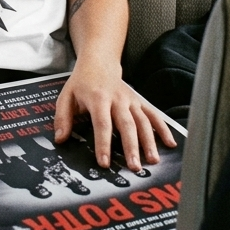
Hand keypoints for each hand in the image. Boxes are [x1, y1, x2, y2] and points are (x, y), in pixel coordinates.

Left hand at [52, 56, 176, 171]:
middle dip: (131, 146)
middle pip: (126, 124)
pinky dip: (163, 128)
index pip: (102, 123)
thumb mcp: (66, 96)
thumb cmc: (81, 83)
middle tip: (134, 167)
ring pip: (142, 121)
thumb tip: (60, 139)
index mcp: (97, 98)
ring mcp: (130, 100)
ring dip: (149, 141)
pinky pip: (153, 115)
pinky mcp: (139, 101)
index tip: (105, 162)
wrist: (98, 63)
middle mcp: (117, 99)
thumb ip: (62, 118)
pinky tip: (170, 143)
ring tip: (153, 161)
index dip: (103, 143)